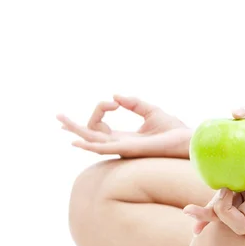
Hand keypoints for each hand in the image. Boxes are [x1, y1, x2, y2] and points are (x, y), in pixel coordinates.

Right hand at [57, 95, 191, 157]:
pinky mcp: (128, 149)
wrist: (186, 140)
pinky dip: (89, 143)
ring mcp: (122, 148)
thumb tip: (115, 96)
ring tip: (61, 121)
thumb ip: (133, 103)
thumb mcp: (150, 111)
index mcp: (124, 137)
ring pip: (92, 140)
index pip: (100, 125)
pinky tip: (76, 139)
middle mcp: (120, 144)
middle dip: (74, 126)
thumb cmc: (173, 130)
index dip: (101, 109)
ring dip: (76, 131)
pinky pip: (104, 148)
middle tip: (58, 117)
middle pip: (91, 135)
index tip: (115, 102)